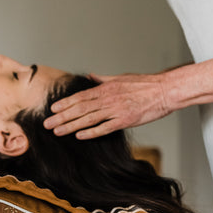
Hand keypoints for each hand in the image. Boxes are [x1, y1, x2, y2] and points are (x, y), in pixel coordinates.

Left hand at [43, 73, 170, 138]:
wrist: (164, 90)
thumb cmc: (144, 84)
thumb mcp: (121, 78)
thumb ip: (103, 79)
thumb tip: (90, 76)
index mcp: (105, 88)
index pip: (80, 96)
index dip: (65, 103)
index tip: (52, 109)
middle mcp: (107, 98)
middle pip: (79, 109)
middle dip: (61, 117)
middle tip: (47, 124)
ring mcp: (115, 110)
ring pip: (88, 119)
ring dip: (70, 125)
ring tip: (57, 131)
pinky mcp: (125, 120)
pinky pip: (104, 128)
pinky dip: (91, 132)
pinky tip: (79, 136)